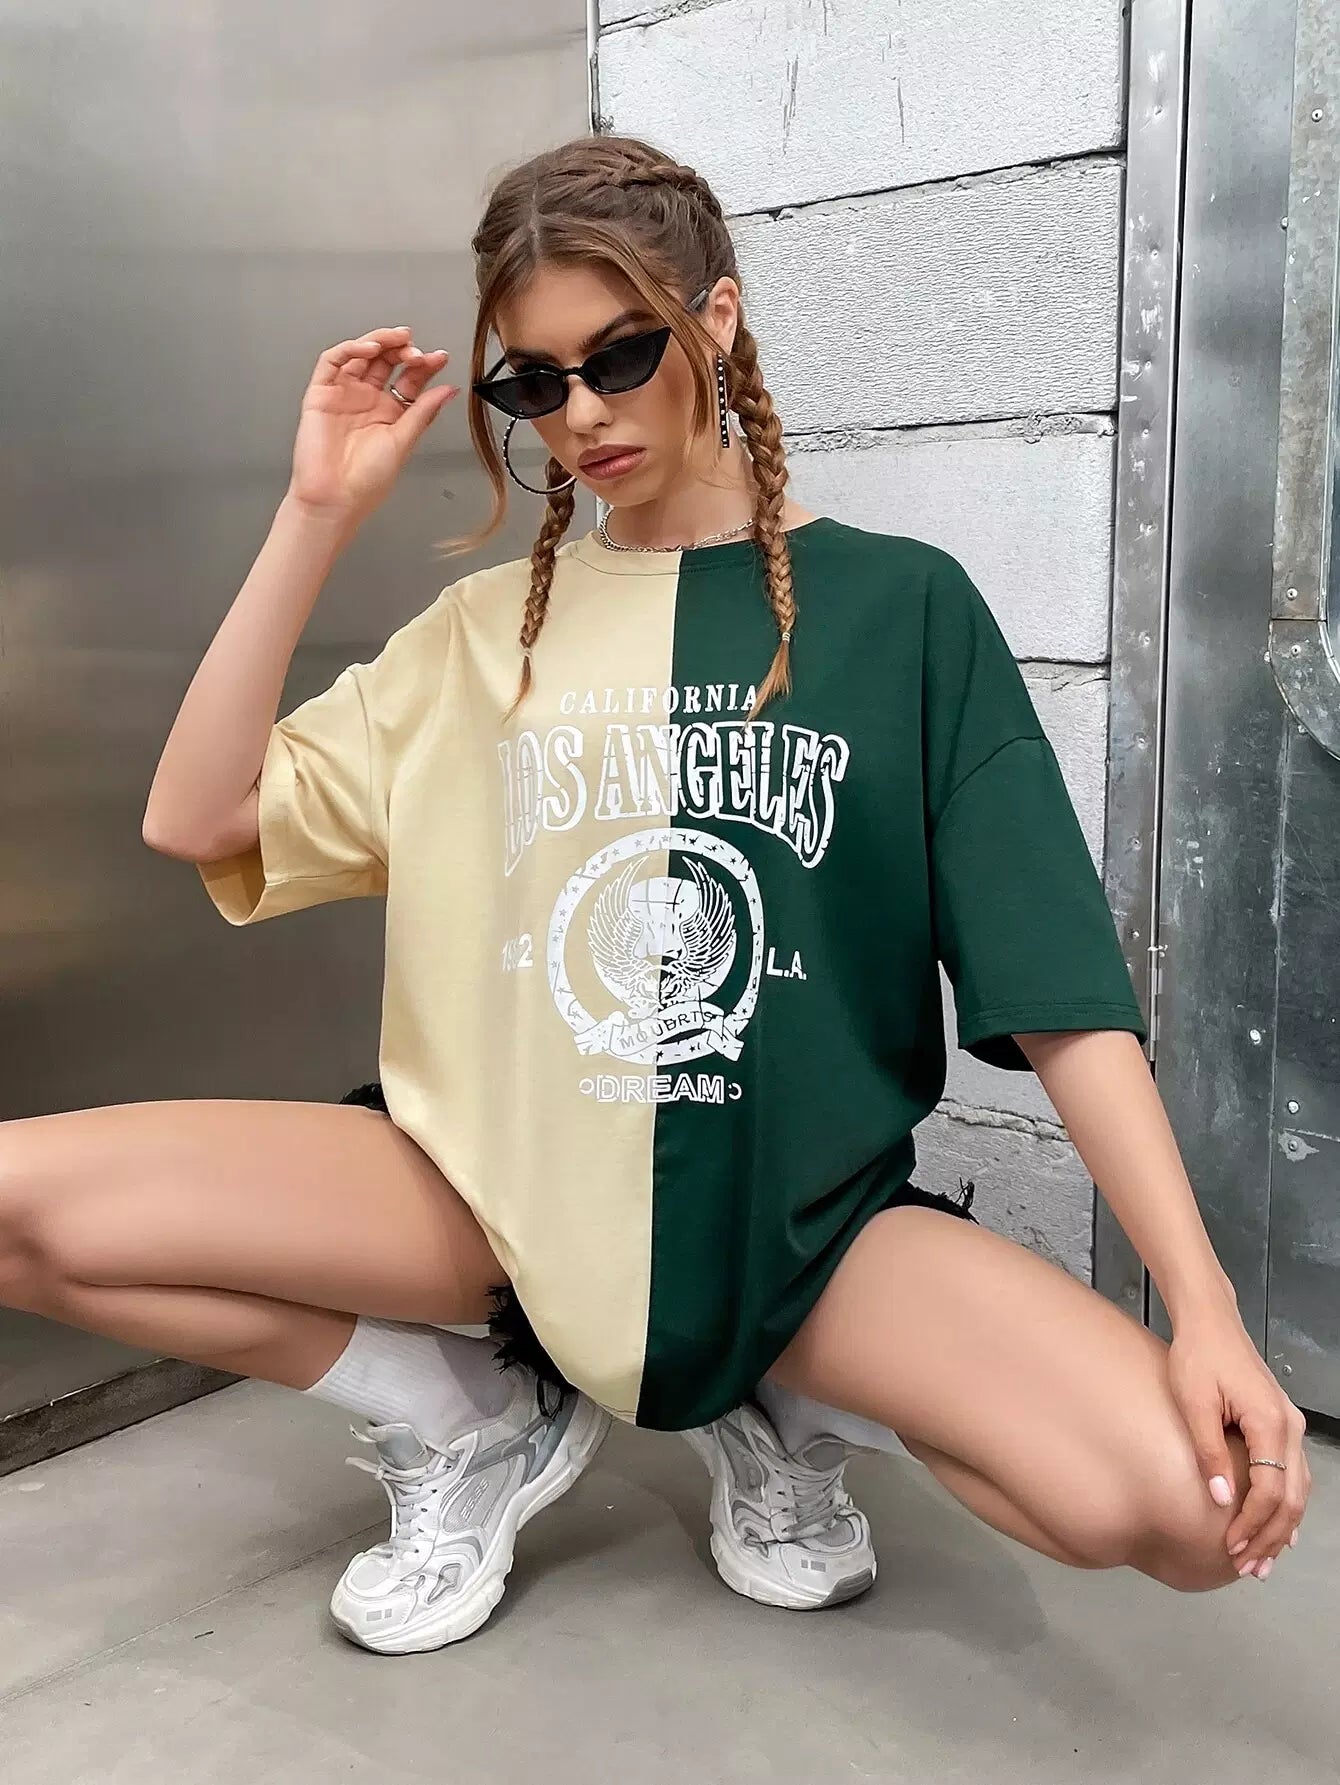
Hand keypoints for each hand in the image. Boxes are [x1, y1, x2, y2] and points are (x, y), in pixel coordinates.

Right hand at [287, 325, 457, 525]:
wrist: (335, 499)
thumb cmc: (366, 481)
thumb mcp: (403, 442)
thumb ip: (423, 412)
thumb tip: (448, 390)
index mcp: (389, 413)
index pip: (409, 379)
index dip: (424, 366)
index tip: (440, 358)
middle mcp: (367, 400)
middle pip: (386, 362)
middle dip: (403, 350)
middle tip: (417, 351)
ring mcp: (344, 394)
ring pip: (361, 355)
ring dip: (380, 341)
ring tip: (398, 340)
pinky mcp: (321, 393)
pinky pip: (332, 361)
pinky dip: (350, 349)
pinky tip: (369, 348)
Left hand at [1166, 1306, 1310, 1577]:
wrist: (1210, 1320)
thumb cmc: (1197, 1356)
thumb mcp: (1194, 1403)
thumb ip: (1208, 1452)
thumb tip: (1219, 1500)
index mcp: (1269, 1423)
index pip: (1270, 1490)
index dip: (1252, 1523)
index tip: (1230, 1548)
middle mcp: (1289, 1427)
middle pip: (1291, 1497)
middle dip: (1270, 1537)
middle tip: (1248, 1568)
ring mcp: (1289, 1425)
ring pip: (1297, 1489)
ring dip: (1280, 1527)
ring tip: (1261, 1560)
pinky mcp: (1280, 1422)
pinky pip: (1292, 1474)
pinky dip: (1286, 1505)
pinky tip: (1278, 1529)